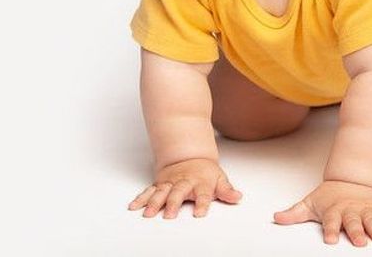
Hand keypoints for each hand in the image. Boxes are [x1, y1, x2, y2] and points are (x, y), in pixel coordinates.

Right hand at [128, 157, 242, 218]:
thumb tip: (238, 197)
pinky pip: (149, 191)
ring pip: (161, 192)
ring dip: (154, 202)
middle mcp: (183, 182)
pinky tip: (134, 206)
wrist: (188, 155)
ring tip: (148, 213)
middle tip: (169, 216)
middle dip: (173, 203)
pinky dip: (141, 198)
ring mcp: (170, 183)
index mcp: (200, 182)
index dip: (202, 203)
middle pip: (178, 193)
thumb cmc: (205, 172)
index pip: (203, 194)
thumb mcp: (219, 178)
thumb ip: (227, 191)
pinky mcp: (160, 184)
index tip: (200, 213)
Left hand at [273, 180, 371, 245]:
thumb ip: (294, 214)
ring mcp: (367, 210)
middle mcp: (351, 211)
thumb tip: (276, 218)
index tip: (330, 239)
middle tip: (359, 242)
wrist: (351, 182)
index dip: (330, 229)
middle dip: (357, 231)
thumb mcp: (310, 204)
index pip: (331, 221)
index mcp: (334, 211)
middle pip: (354, 222)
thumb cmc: (329, 198)